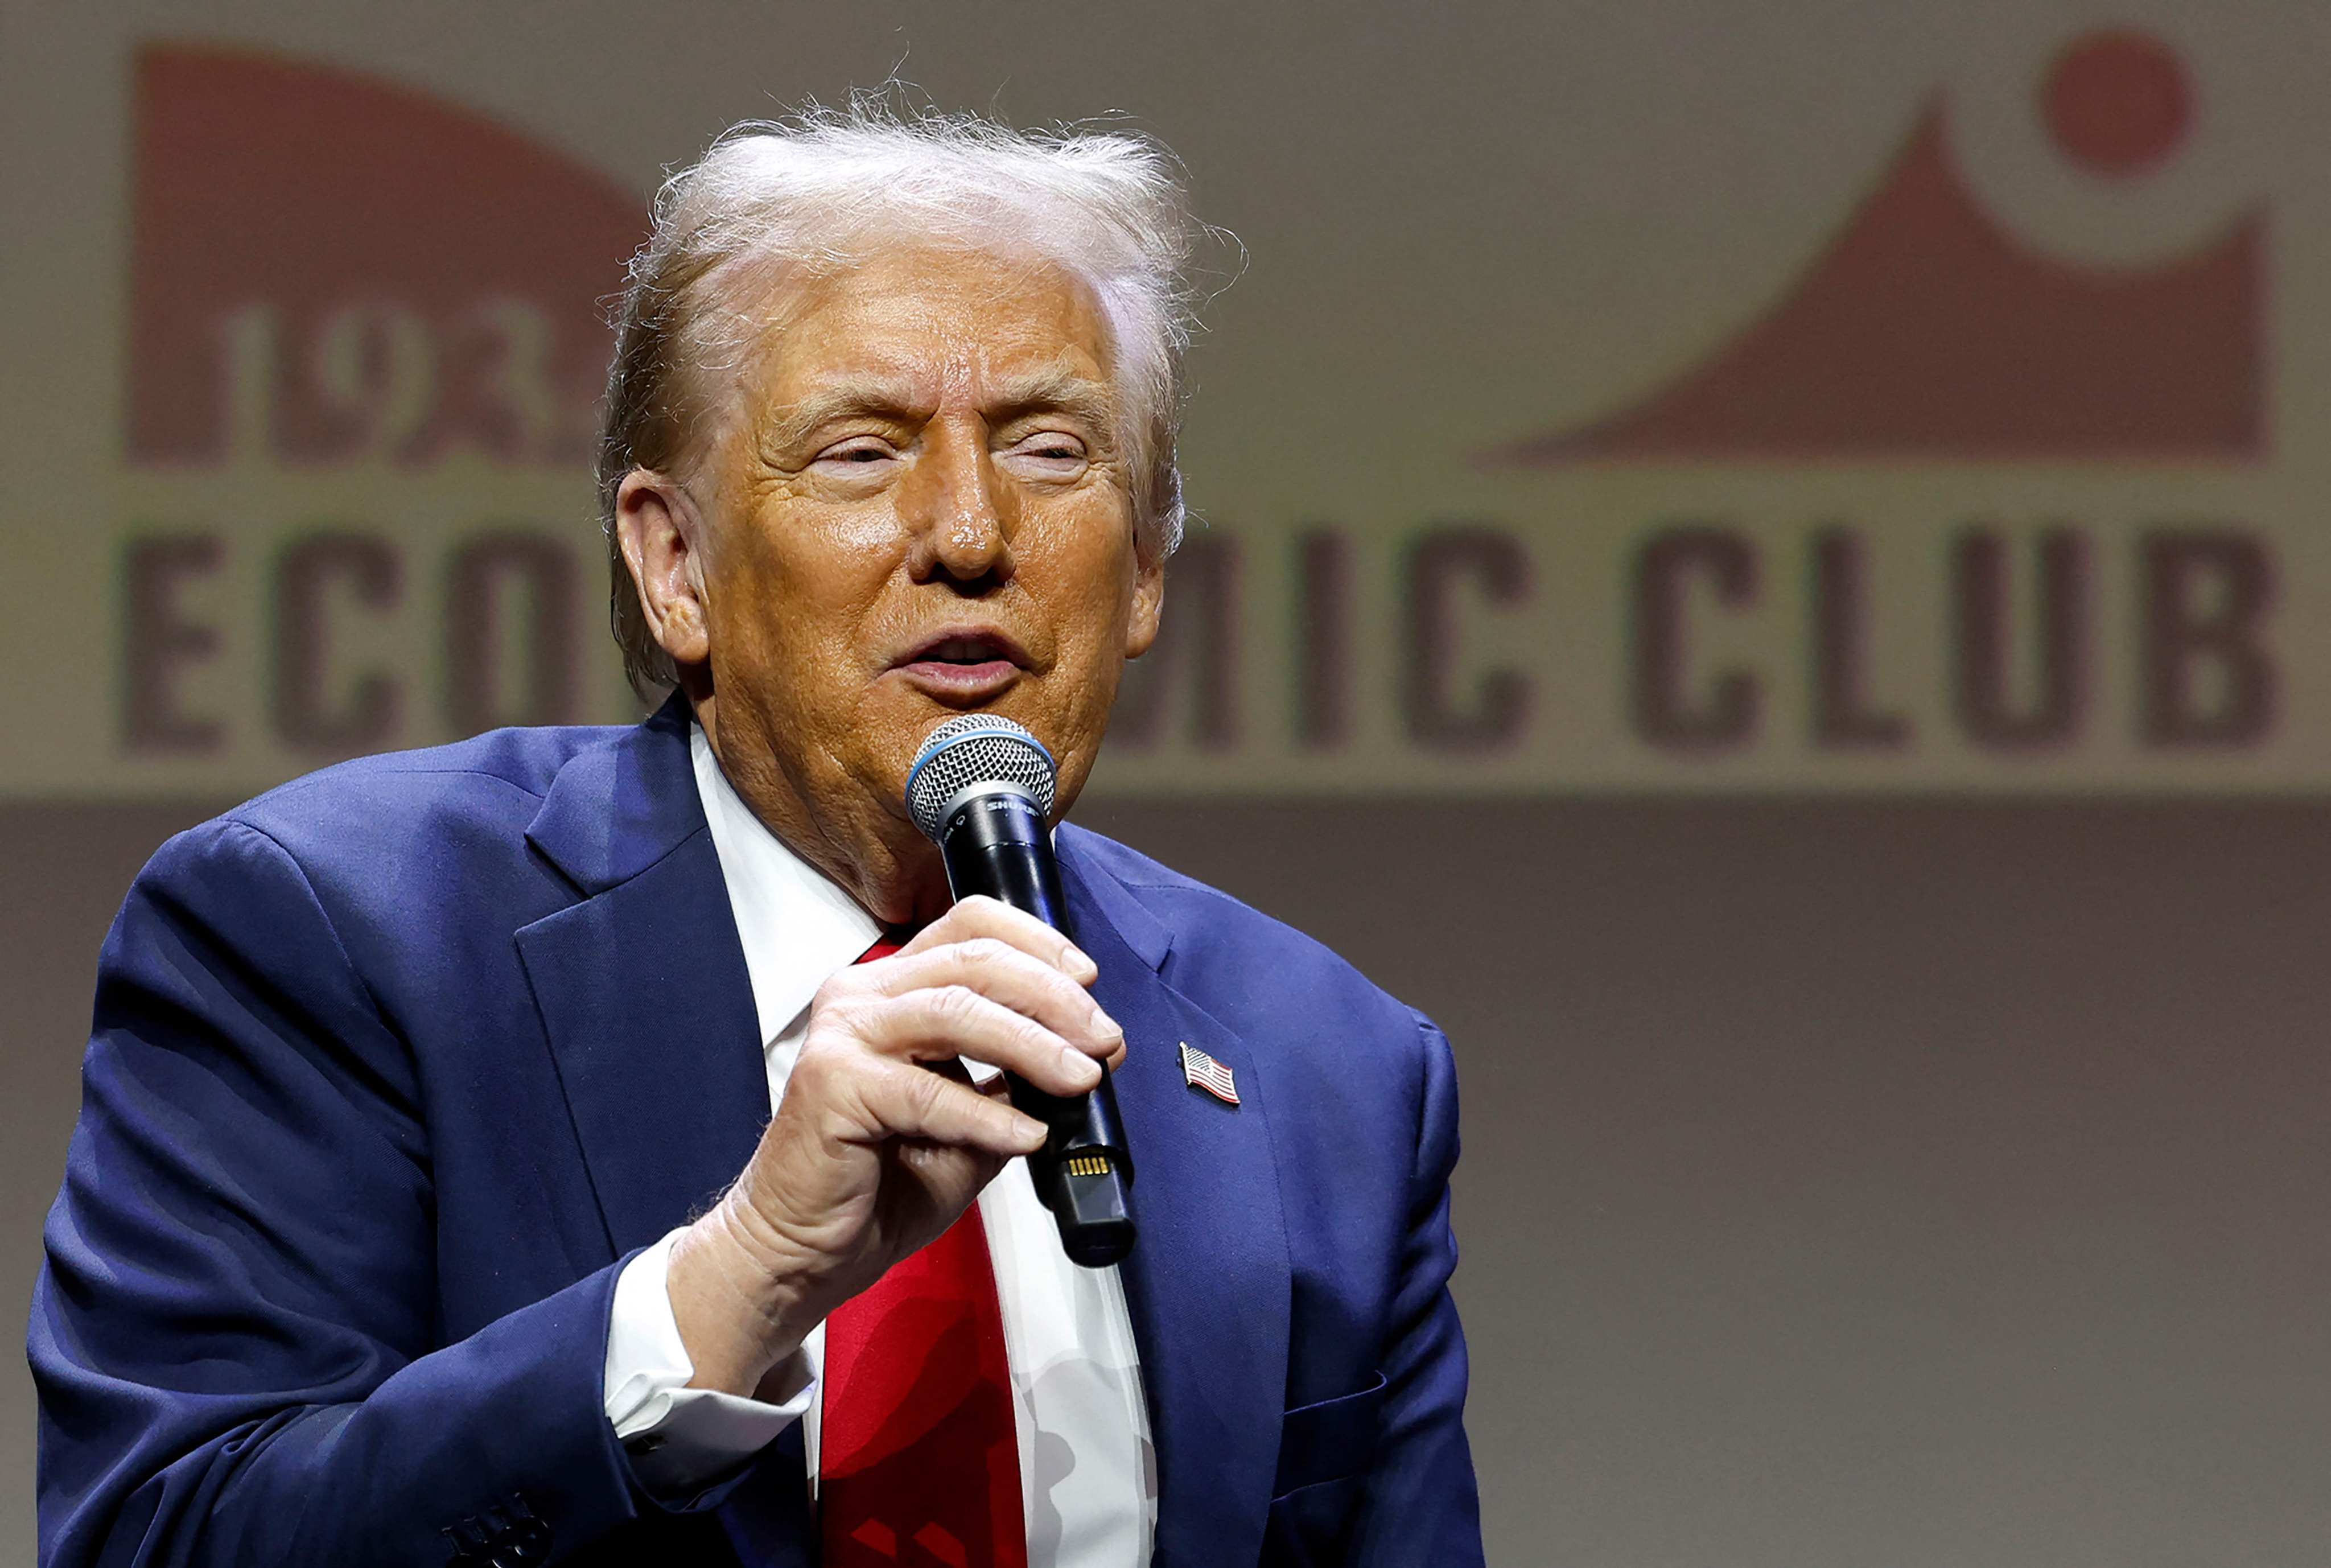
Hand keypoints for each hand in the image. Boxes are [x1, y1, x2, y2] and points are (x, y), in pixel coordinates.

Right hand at [664, 896, 1125, 1395]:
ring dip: (1032, 1045)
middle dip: (1052, 997)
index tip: (1089, 980)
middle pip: (973, 962)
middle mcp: (862, 995)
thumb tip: (1091, 1054)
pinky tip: (1029, 1135)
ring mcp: (843, 1035)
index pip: (969, 927)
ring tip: (1081, 1078)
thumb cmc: (882, 1182)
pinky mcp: (832, 1084)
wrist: (803, 1247)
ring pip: (955, 1012)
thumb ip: (1015, 1082)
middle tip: (1103, 1038)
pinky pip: (928, 1091)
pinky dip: (988, 1114)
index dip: (1037, 943)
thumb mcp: (970, 1121)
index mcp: (892, 988)